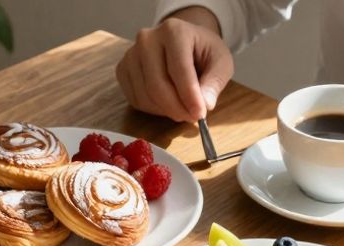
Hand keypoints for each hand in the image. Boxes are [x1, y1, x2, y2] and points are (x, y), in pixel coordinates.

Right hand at [116, 10, 233, 121]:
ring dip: (166, 111)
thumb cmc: (202, 51)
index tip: (200, 114)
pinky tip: (167, 104)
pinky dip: (153, 109)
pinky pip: (135, 99)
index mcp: (173, 31)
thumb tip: (205, 105)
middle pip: (157, 86)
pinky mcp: (122, 69)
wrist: (183, 42)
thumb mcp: (221, 61)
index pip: (179, 70)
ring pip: (145, 96)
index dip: (189, 97)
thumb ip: (214, 82)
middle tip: (192, 118)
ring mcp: (130, 54)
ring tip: (182, 109)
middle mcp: (147, 39)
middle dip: (176, 108)